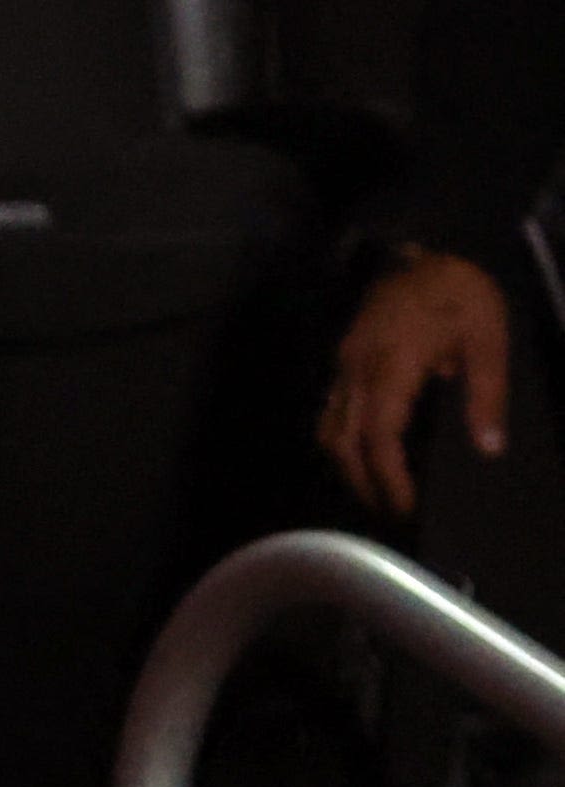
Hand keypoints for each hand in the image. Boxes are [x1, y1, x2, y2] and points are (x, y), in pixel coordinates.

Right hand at [319, 247, 510, 517]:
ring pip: (329, 428)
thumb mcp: (488, 335)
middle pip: (343, 441)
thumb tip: (489, 448)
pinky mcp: (343, 358)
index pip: (379, 436)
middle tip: (389, 510)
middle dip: (363, 481)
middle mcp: (357, 370)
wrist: (426, 243)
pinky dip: (341, 440)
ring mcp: (344, 364)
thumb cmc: (460, 289)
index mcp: (392, 366)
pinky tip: (361, 450)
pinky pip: (330, 410)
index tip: (404, 506)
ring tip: (373, 488)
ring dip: (346, 465)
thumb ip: (487, 393)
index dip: (388, 477)